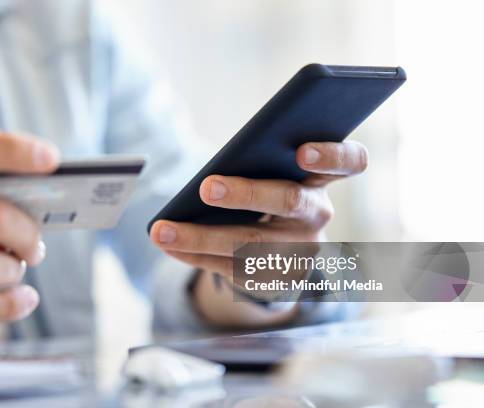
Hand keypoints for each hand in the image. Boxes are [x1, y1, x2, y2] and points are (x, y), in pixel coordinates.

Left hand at [150, 141, 367, 278]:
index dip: (331, 156)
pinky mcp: (274, 278)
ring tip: (162, 230)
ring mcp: (298, 251)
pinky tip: (169, 244)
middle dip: (246, 194)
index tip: (302, 151)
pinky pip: (231, 267)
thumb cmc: (271, 191)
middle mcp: (317, 214)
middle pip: (289, 201)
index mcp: (321, 179)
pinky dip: (195, 254)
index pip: (349, 162)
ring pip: (251, 244)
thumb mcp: (275, 175)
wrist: (285, 249)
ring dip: (201, 236)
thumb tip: (211, 172)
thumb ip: (261, 162)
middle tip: (207, 187)